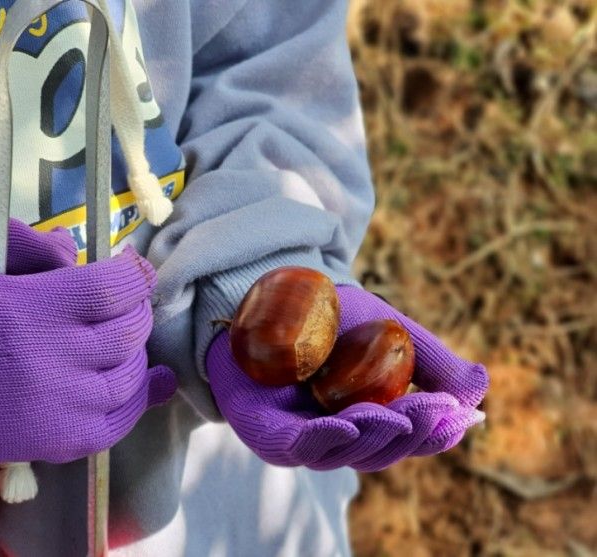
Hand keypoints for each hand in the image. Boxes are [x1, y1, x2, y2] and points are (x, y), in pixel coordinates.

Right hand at [0, 219, 175, 463]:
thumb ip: (20, 240)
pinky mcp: (58, 442)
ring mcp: (61, 408)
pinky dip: (136, 400)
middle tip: (122, 299)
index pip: (114, 289)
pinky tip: (144, 381)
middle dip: (135, 307)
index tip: (131, 266)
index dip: (134, 274)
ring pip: (130, 377)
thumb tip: (72, 247)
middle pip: (129, 330)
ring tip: (117, 336)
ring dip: (134, 351)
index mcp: (31, 310)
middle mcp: (55, 361)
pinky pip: (119, 423)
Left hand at [207, 284, 486, 471]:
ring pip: (343, 452)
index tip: (465, 416)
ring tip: (394, 414)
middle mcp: (334, 437)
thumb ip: (430, 361)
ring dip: (374, 435)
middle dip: (411, 433)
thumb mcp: (389, 334)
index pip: (407, 438)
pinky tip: (348, 423)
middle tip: (437, 408)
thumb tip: (480, 389)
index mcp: (367, 420)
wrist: (272, 289)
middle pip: (379, 451)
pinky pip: (296, 446)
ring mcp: (298, 438)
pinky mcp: (264, 431)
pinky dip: (324, 439)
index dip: (437, 433)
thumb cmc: (330, 318)